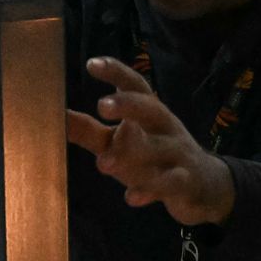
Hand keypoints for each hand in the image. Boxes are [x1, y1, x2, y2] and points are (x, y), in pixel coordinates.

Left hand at [67, 57, 235, 226]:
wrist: (205, 187)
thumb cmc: (152, 156)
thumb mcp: (120, 142)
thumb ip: (89, 131)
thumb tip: (54, 116)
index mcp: (150, 112)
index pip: (135, 85)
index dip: (116, 72)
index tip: (92, 63)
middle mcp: (166, 127)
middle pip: (150, 108)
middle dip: (128, 105)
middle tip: (101, 105)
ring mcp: (178, 154)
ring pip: (159, 148)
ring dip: (131, 153)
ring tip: (102, 163)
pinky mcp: (186, 182)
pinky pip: (171, 183)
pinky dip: (152, 189)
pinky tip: (131, 197)